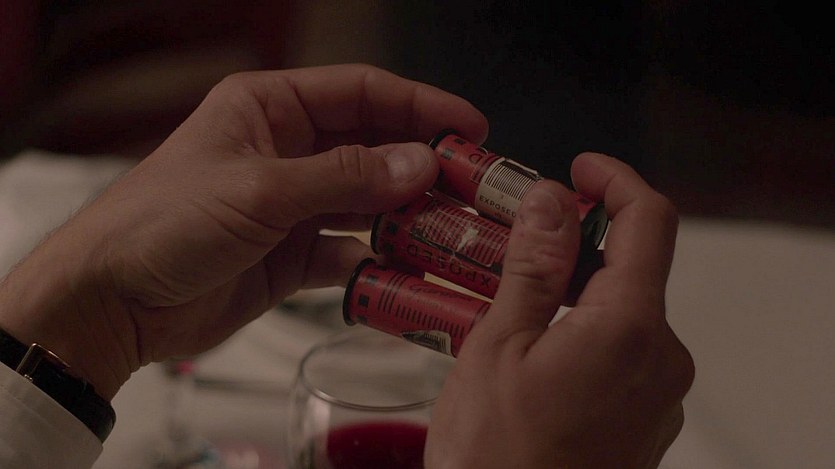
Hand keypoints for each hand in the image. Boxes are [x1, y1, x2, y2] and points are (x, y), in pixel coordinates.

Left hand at [0, 64, 487, 399]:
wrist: (112, 301)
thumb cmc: (162, 223)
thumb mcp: (260, 190)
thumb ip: (344, 178)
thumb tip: (419, 163)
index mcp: (270, 109)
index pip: (360, 93)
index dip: (419, 105)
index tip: (468, 126)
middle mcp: (287, 152)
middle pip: (372, 147)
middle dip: (421, 164)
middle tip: (471, 185)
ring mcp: (292, 205)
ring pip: (367, 202)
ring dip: (405, 215)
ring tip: (449, 228)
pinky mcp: (291, 255)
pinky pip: (348, 252)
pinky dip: (374, 261)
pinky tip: (399, 269)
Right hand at [425, 154, 693, 467]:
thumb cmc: (498, 461)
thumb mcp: (497, 346)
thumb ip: (532, 266)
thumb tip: (550, 202)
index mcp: (629, 330)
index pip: (649, 221)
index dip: (615, 181)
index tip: (582, 171)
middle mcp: (662, 360)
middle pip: (634, 267)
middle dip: (579, 243)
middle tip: (520, 238)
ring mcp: (659, 393)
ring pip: (625, 310)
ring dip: (576, 290)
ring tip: (511, 299)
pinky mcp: (647, 416)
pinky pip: (624, 350)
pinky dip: (584, 330)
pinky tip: (534, 346)